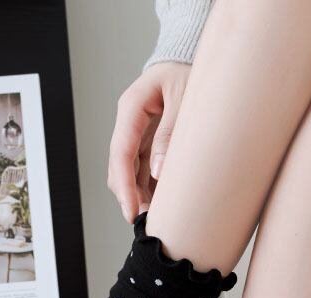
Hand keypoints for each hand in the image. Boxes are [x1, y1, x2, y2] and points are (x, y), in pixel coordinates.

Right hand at [108, 62, 190, 223]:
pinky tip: (162, 203)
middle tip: (148, 223)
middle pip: (119, 168)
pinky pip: (142, 170)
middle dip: (129, 197)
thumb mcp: (185, 99)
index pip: (120, 154)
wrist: (192, 62)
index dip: (124, 187)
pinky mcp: (146, 142)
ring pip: (128, 173)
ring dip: (139, 195)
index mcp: (131, 107)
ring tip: (157, 217)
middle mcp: (128, 123)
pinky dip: (150, 188)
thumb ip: (171, 134)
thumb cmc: (190, 73)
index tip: (131, 212)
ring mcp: (136, 133)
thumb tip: (159, 173)